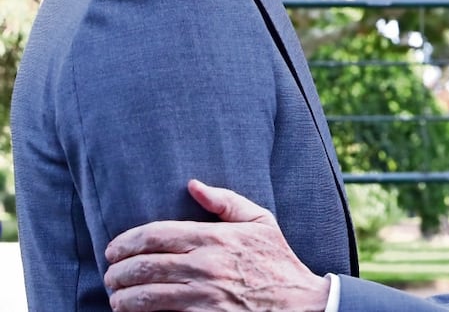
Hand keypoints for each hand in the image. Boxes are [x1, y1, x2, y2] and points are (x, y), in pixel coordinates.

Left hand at [104, 179, 330, 311]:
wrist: (300, 304)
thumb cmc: (277, 261)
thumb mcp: (260, 222)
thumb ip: (226, 201)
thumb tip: (192, 185)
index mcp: (215, 237)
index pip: (155, 234)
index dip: (126, 241)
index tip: (113, 248)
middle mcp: (205, 265)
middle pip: (143, 265)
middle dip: (117, 270)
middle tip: (111, 274)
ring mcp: (203, 296)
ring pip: (145, 295)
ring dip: (122, 296)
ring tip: (117, 296)